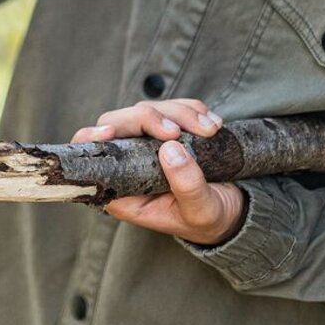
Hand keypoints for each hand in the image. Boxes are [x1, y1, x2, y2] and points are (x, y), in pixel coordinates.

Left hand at [71, 99, 247, 246]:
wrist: (233, 211)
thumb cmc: (209, 219)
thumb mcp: (201, 212)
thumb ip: (187, 186)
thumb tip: (170, 149)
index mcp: (126, 190)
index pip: (93, 156)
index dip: (91, 139)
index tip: (108, 131)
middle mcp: (131, 164)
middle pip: (120, 122)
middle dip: (149, 118)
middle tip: (177, 131)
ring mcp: (149, 143)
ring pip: (149, 109)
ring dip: (181, 113)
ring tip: (210, 130)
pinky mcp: (170, 129)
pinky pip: (173, 105)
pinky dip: (194, 109)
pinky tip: (213, 125)